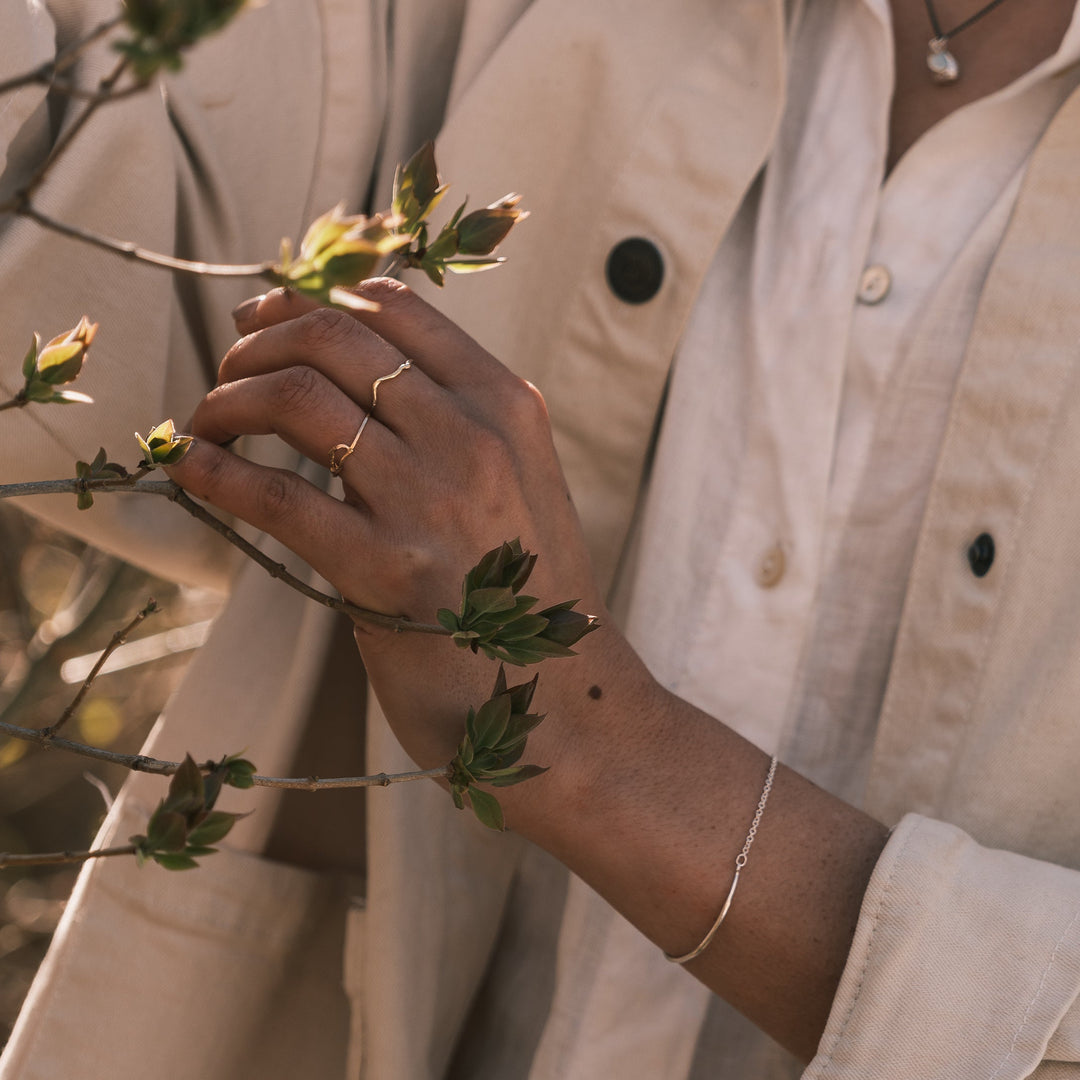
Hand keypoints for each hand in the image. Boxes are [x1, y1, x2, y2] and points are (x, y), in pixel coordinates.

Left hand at [167, 279, 610, 771]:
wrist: (563, 697)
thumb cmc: (528, 589)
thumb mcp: (519, 479)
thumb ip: (453, 423)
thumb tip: (344, 379)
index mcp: (506, 404)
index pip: (394, 306)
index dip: (310, 296)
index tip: (265, 316)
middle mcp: (472, 436)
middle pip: (334, 336)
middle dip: (259, 341)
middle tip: (230, 371)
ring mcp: (430, 499)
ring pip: (297, 398)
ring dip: (230, 399)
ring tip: (211, 423)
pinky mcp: (384, 569)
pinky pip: (276, 495)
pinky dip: (217, 471)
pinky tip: (192, 468)